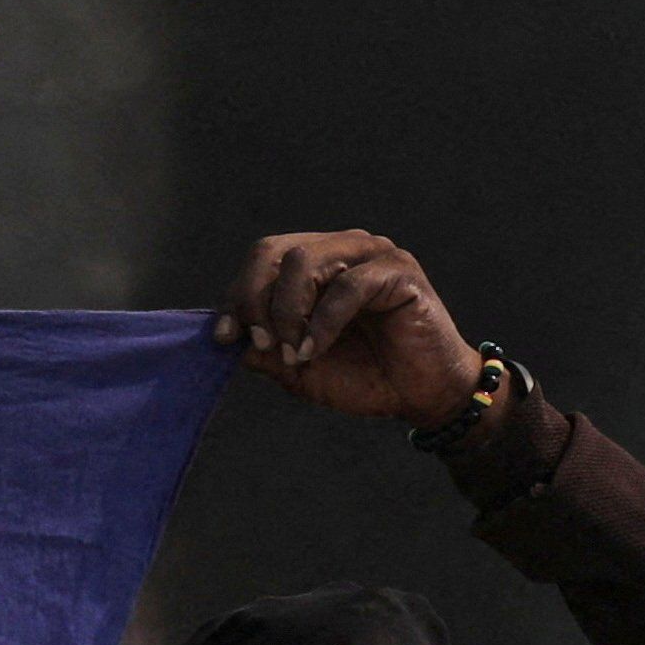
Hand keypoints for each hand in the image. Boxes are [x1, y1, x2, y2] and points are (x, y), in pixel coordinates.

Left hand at [212, 232, 482, 432]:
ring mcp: (372, 255)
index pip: (264, 258)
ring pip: (304, 262)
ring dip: (287, 313)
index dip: (237, 295)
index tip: (225, 337)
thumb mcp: (299, 368)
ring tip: (295, 353)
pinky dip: (322, 323)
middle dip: (255, 300)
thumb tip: (229, 336)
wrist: (420, 395)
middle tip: (263, 343)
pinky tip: (315, 351)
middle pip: (275, 251)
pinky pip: (346, 287)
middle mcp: (343, 249)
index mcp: (318, 264)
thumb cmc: (364, 377)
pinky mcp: (399, 272)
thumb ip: (264, 349)